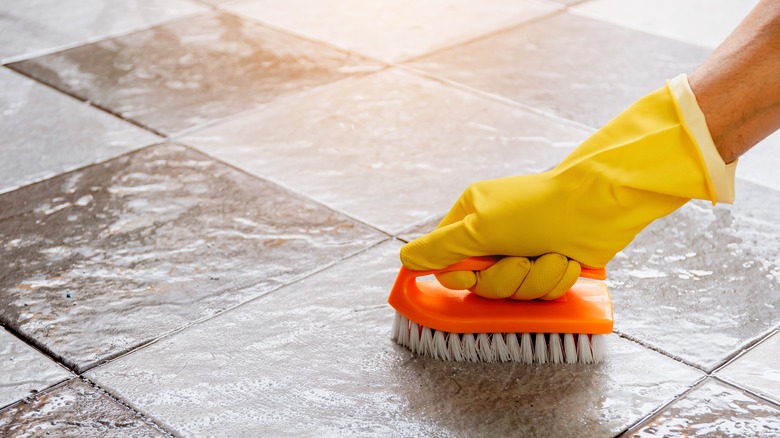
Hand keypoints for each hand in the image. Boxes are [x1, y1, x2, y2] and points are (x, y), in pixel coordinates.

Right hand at [401, 75, 735, 298]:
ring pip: (512, 292)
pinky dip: (554, 280)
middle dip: (505, 279)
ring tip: (549, 256)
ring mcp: (522, 250)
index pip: (445, 260)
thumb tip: (405, 259)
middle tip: (519, 261)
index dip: (459, 275)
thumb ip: (437, 248)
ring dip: (534, 280)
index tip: (472, 272)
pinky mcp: (549, 264)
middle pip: (481, 283)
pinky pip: (540, 293)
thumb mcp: (476, 228)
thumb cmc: (536, 210)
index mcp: (471, 216)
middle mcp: (494, 234)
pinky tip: (565, 261)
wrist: (599, 208)